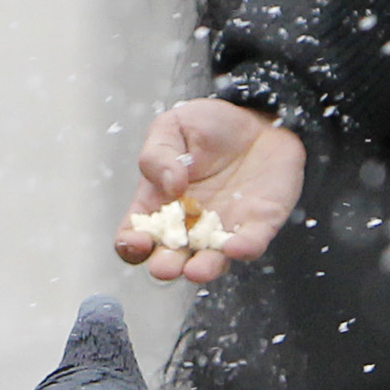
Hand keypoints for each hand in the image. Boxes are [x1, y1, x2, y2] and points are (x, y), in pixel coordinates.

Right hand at [113, 99, 301, 285]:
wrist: (258, 119)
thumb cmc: (210, 125)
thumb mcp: (173, 126)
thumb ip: (159, 154)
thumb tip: (169, 185)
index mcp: (160, 202)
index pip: (137, 232)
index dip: (131, 244)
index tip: (137, 240)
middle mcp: (189, 224)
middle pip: (171, 257)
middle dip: (166, 265)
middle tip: (166, 265)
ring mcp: (223, 229)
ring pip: (211, 261)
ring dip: (204, 269)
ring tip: (197, 270)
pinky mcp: (258, 226)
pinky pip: (250, 244)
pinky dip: (244, 249)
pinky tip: (236, 246)